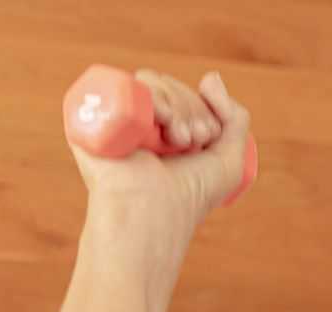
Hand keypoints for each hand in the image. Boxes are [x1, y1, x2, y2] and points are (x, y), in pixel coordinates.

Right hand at [71, 69, 251, 246]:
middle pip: (168, 83)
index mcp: (164, 132)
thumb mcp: (227, 161)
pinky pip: (125, 83)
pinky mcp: (97, 117)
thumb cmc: (190, 198)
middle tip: (191, 141)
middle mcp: (139, 124)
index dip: (202, 107)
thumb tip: (209, 77)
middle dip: (191, 107)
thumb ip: (234, 119)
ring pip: (149, 79)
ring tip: (177, 139)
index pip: (183, 94)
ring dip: (175, 103)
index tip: (206, 138)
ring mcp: (118, 119)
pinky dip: (152, 94)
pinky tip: (160, 120)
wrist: (157, 214)